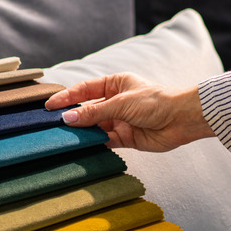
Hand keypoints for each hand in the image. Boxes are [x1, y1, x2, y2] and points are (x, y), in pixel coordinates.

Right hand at [44, 73, 214, 151]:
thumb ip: (94, 112)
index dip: (67, 97)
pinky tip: (81, 146)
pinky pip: (105, 140)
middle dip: (72, 117)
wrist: (181, 119)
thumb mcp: (121, 103)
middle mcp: (116, 102)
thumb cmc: (156, 102)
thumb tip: (68, 119)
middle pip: (88, 110)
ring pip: (95, 127)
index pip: (85, 90)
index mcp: (115, 84)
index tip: (49, 106)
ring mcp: (121, 120)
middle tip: (51, 125)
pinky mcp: (126, 138)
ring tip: (63, 137)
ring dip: (82, 132)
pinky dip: (94, 143)